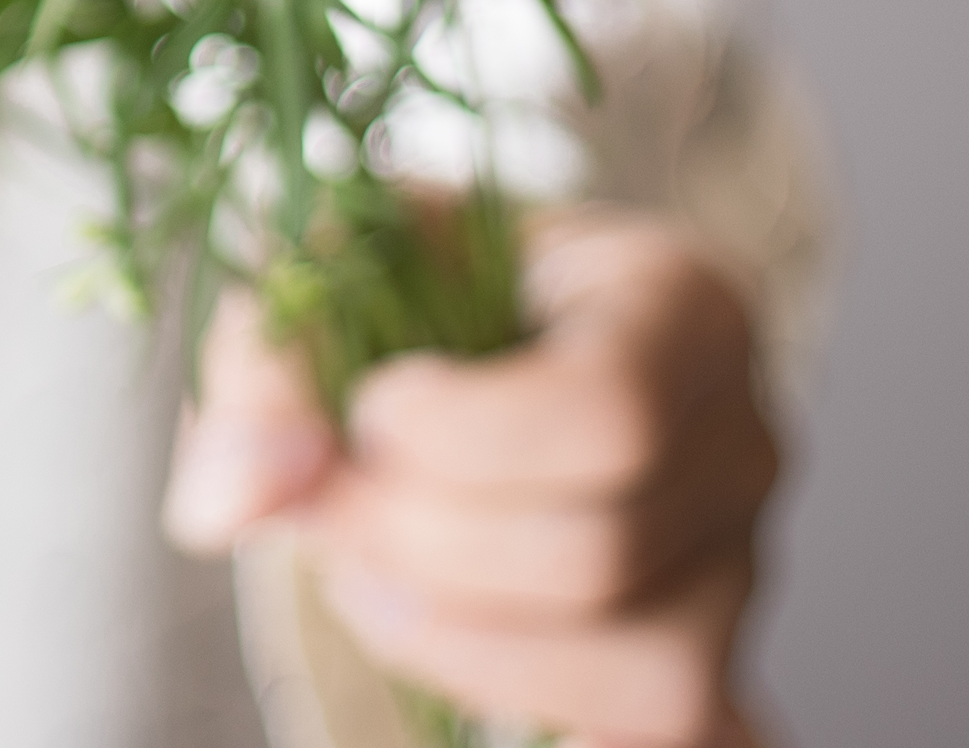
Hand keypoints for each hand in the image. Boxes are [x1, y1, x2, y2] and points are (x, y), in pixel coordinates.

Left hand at [162, 207, 785, 747]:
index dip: (459, 440)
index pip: (608, 411)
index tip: (367, 409)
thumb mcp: (326, 266)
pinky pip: (667, 737)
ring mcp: (736, 564)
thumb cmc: (405, 282)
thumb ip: (266, 365)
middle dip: (423, 544)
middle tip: (331, 506)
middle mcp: (741, 437)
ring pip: (640, 668)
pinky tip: (467, 676)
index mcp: (678, 301)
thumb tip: (227, 505)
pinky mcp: (701, 661)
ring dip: (458, 641)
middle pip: (602, 551)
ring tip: (366, 572)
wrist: (451, 328)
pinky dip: (555, 719)